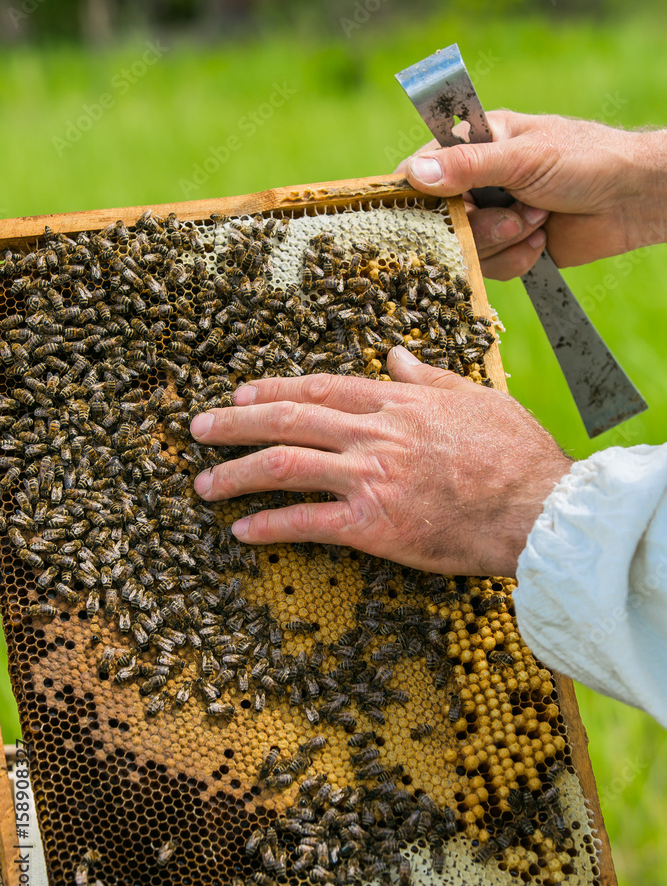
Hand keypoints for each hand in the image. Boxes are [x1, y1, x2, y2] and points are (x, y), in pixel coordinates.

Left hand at [190, 348, 571, 576]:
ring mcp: (369, 478)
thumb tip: (396, 355)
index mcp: (397, 402)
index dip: (274, 389)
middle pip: (288, 420)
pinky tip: (242, 530)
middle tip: (199, 429)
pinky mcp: (373, 526)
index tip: (241, 392)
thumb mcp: (475, 397)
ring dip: (237, 473)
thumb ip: (428, 376)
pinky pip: (307, 523)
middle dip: (235, 423)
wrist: (538, 508)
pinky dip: (270, 525)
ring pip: (285, 466)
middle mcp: (374, 434)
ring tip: (204, 485)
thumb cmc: (516, 454)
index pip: (320, 388)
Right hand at [396, 112, 666, 279]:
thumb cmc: (585, 159)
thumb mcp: (522, 157)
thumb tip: (413, 175)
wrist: (632, 199)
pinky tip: (542, 240)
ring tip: (538, 220)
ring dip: (504, 240)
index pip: (421, 170)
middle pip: (442, 220)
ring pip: (467, 249)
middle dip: (479, 225)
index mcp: (475, 144)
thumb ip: (467, 166)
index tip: (424, 213)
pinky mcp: (509, 249)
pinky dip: (518, 258)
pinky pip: (491, 268)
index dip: (417, 196)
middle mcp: (477, 182)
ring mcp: (492, 217)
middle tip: (515, 212)